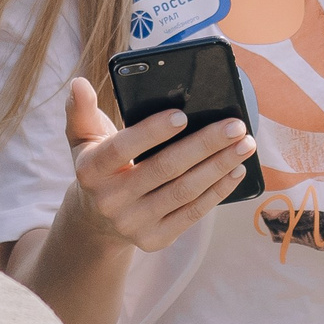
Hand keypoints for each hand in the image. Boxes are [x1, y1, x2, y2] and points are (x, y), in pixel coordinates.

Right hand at [62, 78, 257, 255]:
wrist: (96, 221)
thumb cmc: (99, 168)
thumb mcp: (83, 140)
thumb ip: (81, 111)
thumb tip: (79, 83)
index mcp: (90, 171)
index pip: (121, 148)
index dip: (151, 133)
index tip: (182, 115)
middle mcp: (109, 201)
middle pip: (164, 169)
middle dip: (204, 145)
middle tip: (235, 125)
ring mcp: (133, 224)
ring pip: (183, 192)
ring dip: (219, 167)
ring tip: (244, 144)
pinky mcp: (154, 240)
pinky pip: (192, 214)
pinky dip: (217, 192)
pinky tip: (236, 171)